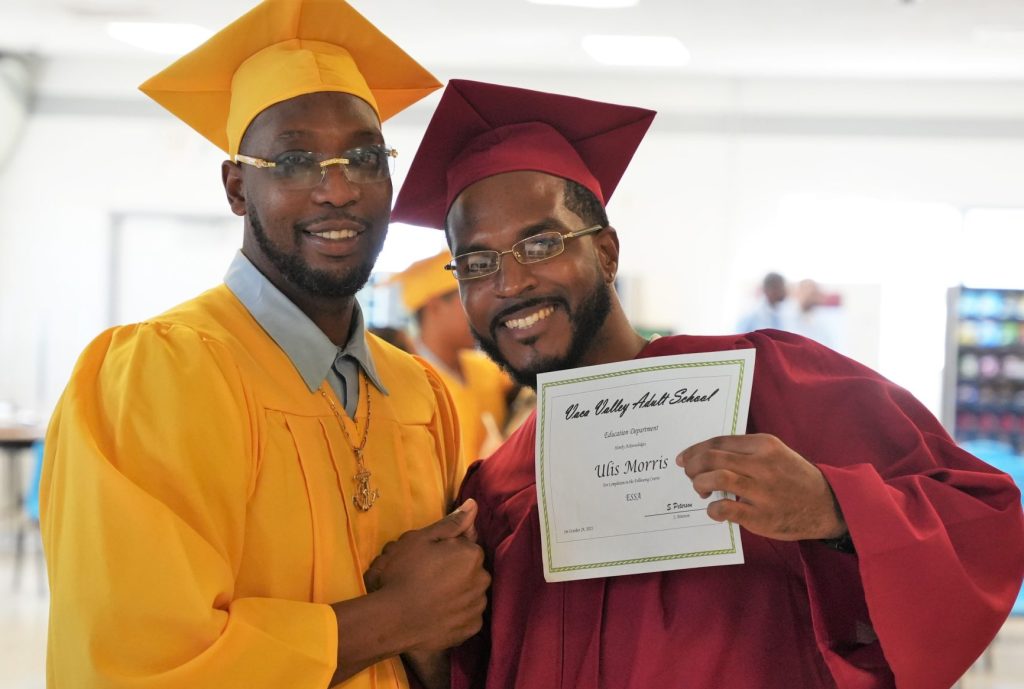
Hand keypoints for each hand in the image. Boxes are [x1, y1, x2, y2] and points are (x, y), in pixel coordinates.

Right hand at [363, 499, 489, 652]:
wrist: (393, 619)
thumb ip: (452, 523)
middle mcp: (482, 579)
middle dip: (456, 571)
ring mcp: (477, 606)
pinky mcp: (471, 629)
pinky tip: (437, 613)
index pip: (467, 547)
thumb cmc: (404, 573)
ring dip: (458, 592)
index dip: (448, 551)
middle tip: (428, 577)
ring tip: (431, 597)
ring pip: (471, 592)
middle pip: (471, 570)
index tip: (429, 559)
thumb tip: (473, 504)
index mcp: (472, 555)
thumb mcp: (422, 539)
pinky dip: (456, 613)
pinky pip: (467, 615)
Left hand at [676, 434, 845, 541]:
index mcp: (763, 445)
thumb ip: (745, 452)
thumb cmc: (794, 478)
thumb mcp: (775, 454)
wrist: (826, 505)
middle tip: (690, 475)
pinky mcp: (761, 516)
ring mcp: (762, 490)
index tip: (684, 458)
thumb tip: (707, 457)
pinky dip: (713, 509)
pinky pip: (725, 508)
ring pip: (717, 478)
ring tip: (701, 490)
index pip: (718, 441)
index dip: (695, 450)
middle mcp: (762, 464)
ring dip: (700, 483)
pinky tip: (714, 510)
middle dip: (693, 466)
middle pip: (712, 458)